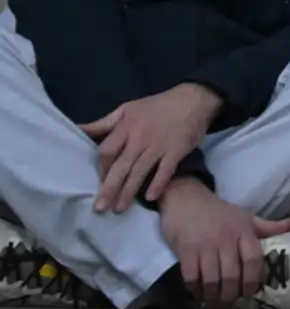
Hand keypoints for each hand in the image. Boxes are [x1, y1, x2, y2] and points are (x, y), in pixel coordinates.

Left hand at [80, 83, 220, 212]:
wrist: (194, 98)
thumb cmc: (157, 106)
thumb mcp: (127, 109)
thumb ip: (104, 123)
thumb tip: (76, 129)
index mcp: (126, 126)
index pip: (107, 151)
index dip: (102, 169)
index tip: (98, 183)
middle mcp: (140, 138)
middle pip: (121, 166)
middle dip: (110, 188)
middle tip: (101, 208)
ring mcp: (159, 145)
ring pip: (140, 172)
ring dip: (129, 192)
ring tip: (119, 209)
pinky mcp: (177, 150)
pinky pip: (165, 170)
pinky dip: (158, 184)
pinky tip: (150, 198)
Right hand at [157, 179, 289, 308]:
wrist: (186, 199)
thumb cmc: (219, 211)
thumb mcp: (245, 216)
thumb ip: (267, 226)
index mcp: (243, 231)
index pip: (253, 259)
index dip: (253, 279)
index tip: (250, 292)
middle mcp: (226, 239)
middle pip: (233, 274)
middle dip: (232, 293)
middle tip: (230, 301)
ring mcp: (205, 245)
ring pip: (212, 279)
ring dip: (213, 294)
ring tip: (215, 300)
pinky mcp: (185, 250)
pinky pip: (191, 276)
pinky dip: (195, 288)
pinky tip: (198, 291)